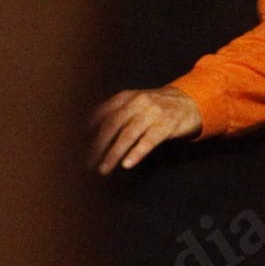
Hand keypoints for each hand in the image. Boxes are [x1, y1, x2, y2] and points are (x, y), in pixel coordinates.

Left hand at [88, 85, 202, 172]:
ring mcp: (153, 113)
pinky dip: (137, 152)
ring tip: (103, 168)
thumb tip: (85, 131)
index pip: (101, 113)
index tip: (74, 145)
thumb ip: (113, 112)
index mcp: (126, 97)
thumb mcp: (134, 103)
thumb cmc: (156, 107)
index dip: (87, 130)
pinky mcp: (167, 125)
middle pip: (112, 125)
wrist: (190, 102)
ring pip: (129, 134)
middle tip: (87, 162)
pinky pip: (149, 140)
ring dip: (114, 153)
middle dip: (97, 145)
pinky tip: (127, 163)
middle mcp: (138, 102)